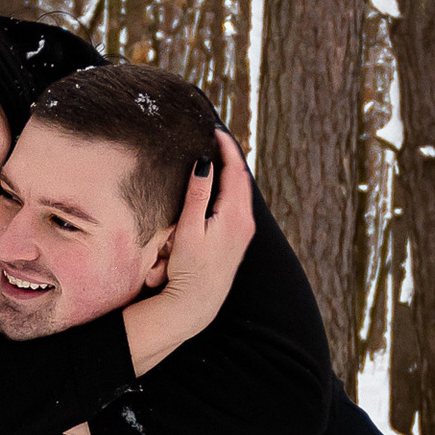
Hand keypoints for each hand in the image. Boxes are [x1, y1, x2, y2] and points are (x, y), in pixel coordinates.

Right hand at [155, 126, 255, 343]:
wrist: (197, 303)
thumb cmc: (189, 269)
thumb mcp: (188, 230)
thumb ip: (197, 195)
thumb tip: (204, 164)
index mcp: (235, 216)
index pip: (235, 171)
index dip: (227, 147)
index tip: (215, 130)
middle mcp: (246, 222)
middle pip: (243, 178)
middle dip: (231, 155)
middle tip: (217, 137)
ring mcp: (245, 232)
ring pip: (243, 191)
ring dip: (233, 171)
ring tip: (220, 154)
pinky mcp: (239, 240)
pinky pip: (240, 204)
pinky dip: (232, 187)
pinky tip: (222, 185)